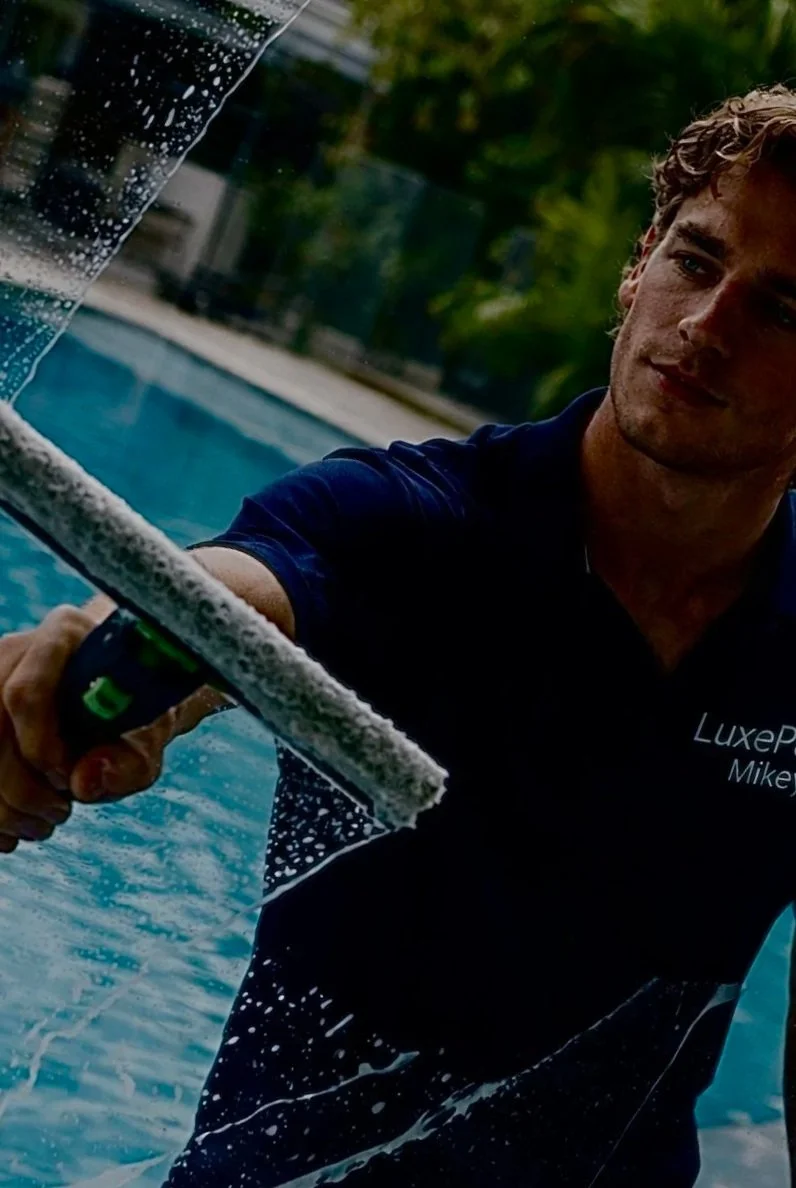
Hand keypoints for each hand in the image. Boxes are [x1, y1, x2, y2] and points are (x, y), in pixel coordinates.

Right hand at [0, 605, 176, 852]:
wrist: (121, 700)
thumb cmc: (138, 714)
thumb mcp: (150, 738)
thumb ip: (128, 762)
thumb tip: (85, 783)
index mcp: (65, 635)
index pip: (26, 692)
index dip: (39, 747)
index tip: (65, 779)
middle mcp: (17, 650)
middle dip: (20, 788)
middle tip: (59, 814)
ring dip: (2, 806)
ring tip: (43, 824)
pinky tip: (11, 830)